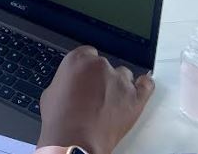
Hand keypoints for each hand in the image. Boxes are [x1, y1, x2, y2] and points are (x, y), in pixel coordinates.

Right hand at [38, 47, 154, 152]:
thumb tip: (72, 84)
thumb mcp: (51, 93)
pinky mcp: (135, 98)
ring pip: (124, 75)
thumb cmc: (59, 122)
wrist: (73, 142)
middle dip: (100, 78)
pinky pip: (146, 85)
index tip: (86, 76)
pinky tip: (139, 88)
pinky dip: (143, 85)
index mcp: (78, 60)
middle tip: (94, 96)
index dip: (86, 68)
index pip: (88, 53)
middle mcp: (100, 66)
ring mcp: (120, 81)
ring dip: (118, 85)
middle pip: (105, 65)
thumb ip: (66, 80)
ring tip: (110, 102)